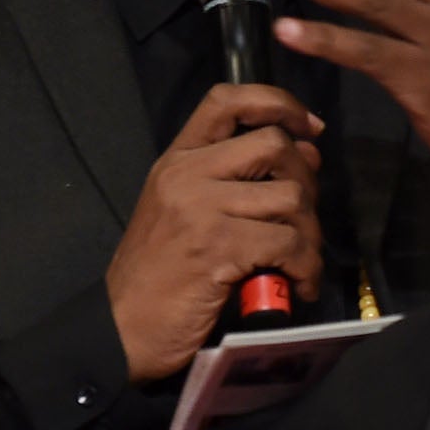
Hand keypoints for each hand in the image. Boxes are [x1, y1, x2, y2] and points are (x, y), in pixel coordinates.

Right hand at [104, 83, 325, 382]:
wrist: (119, 330)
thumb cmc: (158, 277)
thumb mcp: (183, 213)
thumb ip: (232, 180)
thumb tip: (305, 155)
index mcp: (176, 161)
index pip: (227, 100)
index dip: (277, 102)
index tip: (309, 125)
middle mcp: (187, 174)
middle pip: (274, 144)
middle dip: (307, 178)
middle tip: (306, 216)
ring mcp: (201, 209)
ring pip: (290, 195)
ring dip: (310, 231)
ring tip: (302, 259)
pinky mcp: (218, 247)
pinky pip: (288, 243)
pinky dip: (306, 265)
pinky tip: (299, 285)